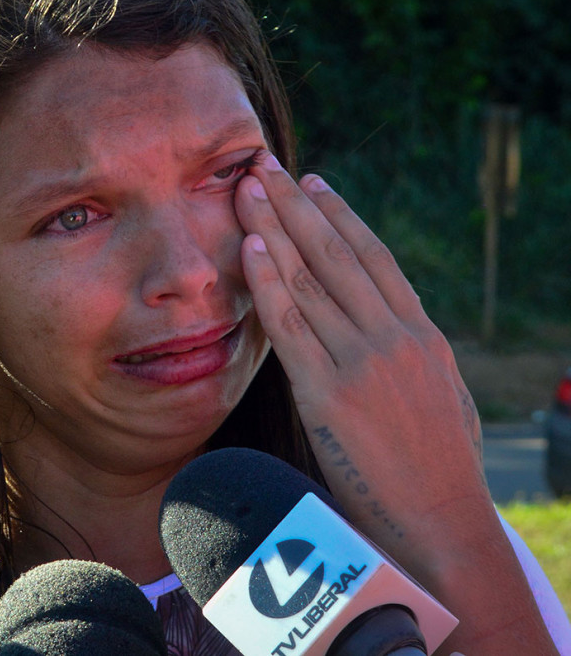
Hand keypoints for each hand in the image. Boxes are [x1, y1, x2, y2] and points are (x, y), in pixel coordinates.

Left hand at [233, 152, 555, 653]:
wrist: (441, 525)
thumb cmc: (442, 472)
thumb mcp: (441, 400)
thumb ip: (414, 358)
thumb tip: (397, 334)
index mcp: (422, 336)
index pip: (374, 259)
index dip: (340, 216)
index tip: (314, 185)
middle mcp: (394, 336)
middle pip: (337, 254)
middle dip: (297, 205)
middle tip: (266, 164)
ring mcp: (362, 361)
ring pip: (310, 278)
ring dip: (275, 228)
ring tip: (247, 187)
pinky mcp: (329, 393)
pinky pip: (291, 326)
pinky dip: (270, 282)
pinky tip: (252, 247)